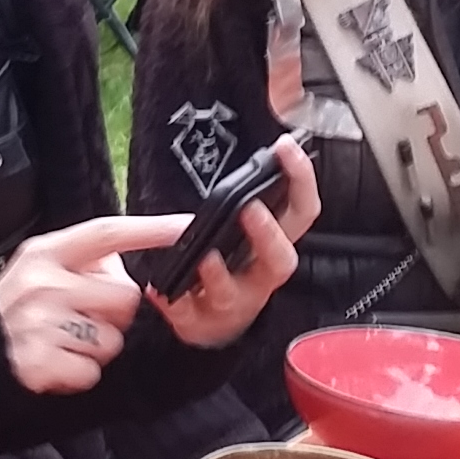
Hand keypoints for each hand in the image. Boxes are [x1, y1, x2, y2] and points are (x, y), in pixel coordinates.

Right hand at [0, 217, 156, 394]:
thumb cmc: (17, 308)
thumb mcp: (40, 268)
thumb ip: (84, 260)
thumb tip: (135, 252)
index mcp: (45, 253)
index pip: (104, 233)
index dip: (148, 230)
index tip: (184, 227)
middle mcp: (41, 283)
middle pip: (124, 297)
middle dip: (115, 313)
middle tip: (82, 317)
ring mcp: (39, 323)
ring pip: (112, 339)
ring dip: (97, 346)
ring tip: (65, 339)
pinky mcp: (40, 361)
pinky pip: (91, 370)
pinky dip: (80, 372)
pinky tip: (58, 361)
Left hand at [146, 138, 317, 350]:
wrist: (215, 322)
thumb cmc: (232, 264)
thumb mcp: (247, 227)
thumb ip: (254, 188)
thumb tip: (268, 135)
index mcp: (275, 245)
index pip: (302, 211)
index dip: (301, 179)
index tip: (285, 148)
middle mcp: (260, 275)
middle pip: (282, 260)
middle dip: (268, 235)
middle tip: (250, 208)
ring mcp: (234, 302)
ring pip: (233, 294)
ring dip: (219, 275)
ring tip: (205, 258)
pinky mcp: (202, 323)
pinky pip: (189, 316)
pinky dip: (173, 303)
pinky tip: (157, 289)